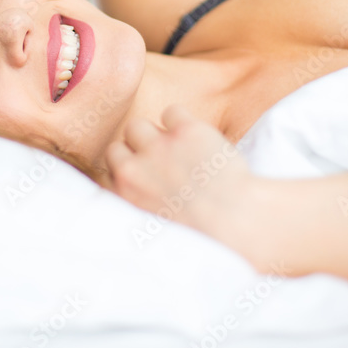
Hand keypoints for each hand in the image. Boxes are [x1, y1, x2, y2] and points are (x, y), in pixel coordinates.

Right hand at [105, 104, 257, 248]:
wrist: (238, 222)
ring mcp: (158, 148)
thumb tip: (136, 200)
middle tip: (160, 166)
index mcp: (124, 198)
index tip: (145, 182)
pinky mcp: (186, 130)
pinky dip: (182, 121)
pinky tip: (195, 137)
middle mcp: (133, 171)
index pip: (108, 175)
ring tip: (176, 151)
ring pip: (137, 127)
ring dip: (153, 136)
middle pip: (116, 148)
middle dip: (135, 155)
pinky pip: (171, 112)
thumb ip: (139, 210)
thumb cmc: (204, 236)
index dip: (128, 175)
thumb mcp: (157, 233)